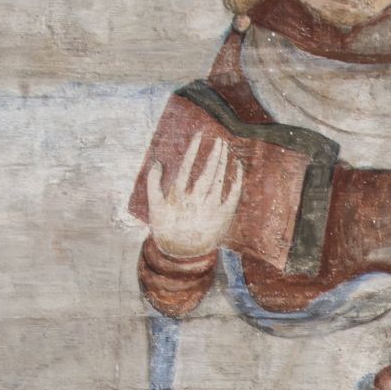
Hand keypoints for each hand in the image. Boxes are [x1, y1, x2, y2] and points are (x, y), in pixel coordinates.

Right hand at [142, 132, 244, 262]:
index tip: (200, 135)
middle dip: (214, 153)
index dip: (194, 148)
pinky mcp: (223, 216)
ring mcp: (211, 208)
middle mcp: (195, 200)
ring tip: (225, 148)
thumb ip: (153, 182)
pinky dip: (237, 180)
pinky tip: (237, 167)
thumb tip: (157, 161)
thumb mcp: (154, 206)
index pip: (187, 165)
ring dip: (223, 162)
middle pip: (207, 170)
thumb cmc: (166, 227)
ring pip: (219, 180)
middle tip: (219, 139)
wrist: (182, 254)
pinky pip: (233, 195)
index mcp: (178, 195)